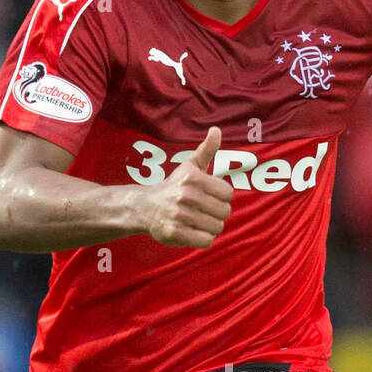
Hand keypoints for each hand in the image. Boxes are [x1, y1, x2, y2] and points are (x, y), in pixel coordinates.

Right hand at [140, 125, 231, 247]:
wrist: (144, 207)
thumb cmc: (174, 186)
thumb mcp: (190, 166)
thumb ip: (206, 150)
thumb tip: (216, 130)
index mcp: (193, 178)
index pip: (228, 193)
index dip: (221, 197)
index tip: (209, 196)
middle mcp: (186, 195)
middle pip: (224, 212)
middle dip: (217, 213)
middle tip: (203, 211)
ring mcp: (179, 215)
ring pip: (216, 227)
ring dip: (210, 227)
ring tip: (197, 221)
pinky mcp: (174, 233)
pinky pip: (205, 241)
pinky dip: (203, 239)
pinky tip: (193, 232)